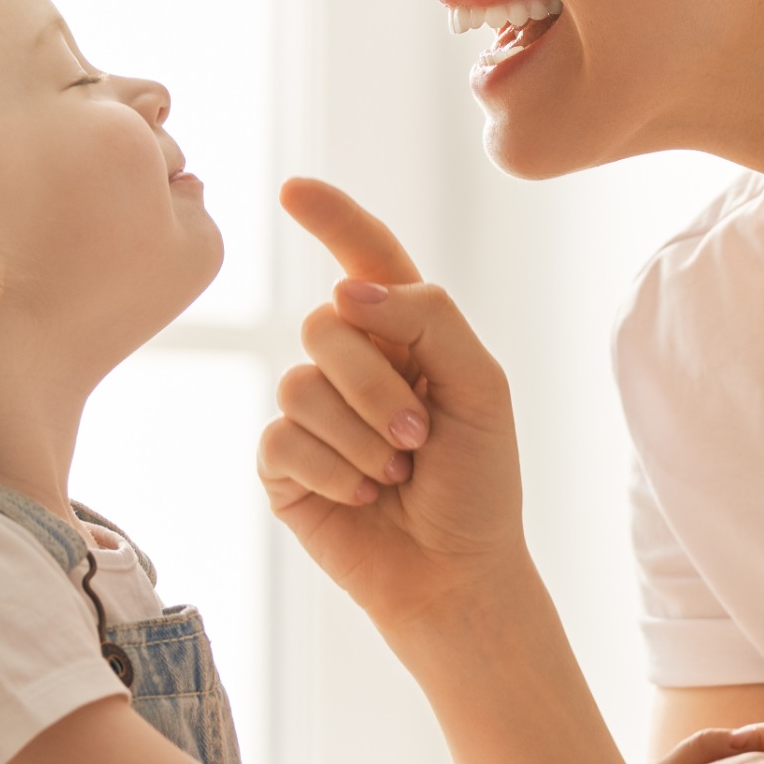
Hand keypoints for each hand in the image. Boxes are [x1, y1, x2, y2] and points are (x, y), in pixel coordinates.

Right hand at [258, 177, 527, 627]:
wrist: (456, 573)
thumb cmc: (478, 483)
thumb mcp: (481, 386)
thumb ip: (429, 319)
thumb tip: (343, 291)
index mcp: (404, 335)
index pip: (364, 259)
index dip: (332, 219)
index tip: (295, 190)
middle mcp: (351, 364)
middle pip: (325, 325)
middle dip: (376, 386)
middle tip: (418, 439)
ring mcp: (311, 413)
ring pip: (301, 385)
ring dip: (361, 438)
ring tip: (395, 476)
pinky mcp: (282, 463)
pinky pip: (283, 439)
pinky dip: (334, 470)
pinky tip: (364, 497)